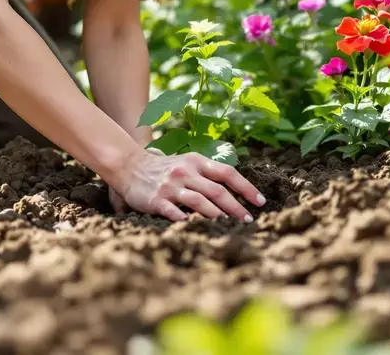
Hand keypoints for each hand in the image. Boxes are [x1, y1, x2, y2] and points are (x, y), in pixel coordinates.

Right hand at [114, 150, 265, 221]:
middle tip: (248, 220)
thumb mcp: (188, 163)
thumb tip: (235, 192)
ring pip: (199, 201)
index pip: (227, 173)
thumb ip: (208, 174)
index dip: (246, 187)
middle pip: (217, 190)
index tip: (260, 201)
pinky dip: (186, 220)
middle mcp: (185, 172)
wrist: (129, 166)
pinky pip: (174, 211)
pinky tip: (196, 228)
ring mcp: (171, 186)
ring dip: (217, 215)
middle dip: (236, 207)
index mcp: (196, 161)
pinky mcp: (156, 200)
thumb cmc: (165, 168)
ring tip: (229, 226)